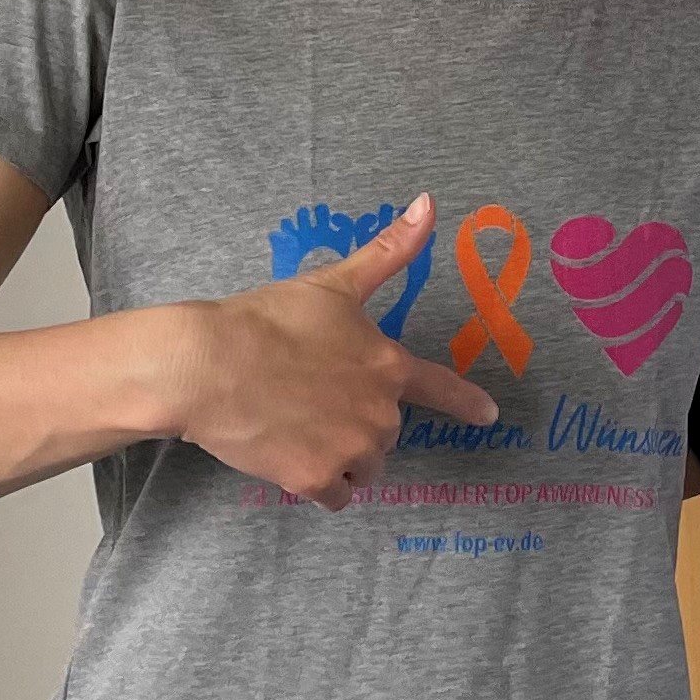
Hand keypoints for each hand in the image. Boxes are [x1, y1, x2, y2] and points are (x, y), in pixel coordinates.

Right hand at [171, 196, 495, 508]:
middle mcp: (380, 414)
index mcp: (388, 367)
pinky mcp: (315, 480)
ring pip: (363, 468)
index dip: (467, 402)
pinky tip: (289, 457)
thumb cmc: (270, 319)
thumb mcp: (335, 282)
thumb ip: (389, 251)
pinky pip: (334, 496)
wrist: (209, 365)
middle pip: (386, 432)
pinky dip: (317, 484)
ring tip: (299, 427)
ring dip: (342, 457)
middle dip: (358, 422)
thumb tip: (430, 204)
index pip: (441, 389)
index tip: (489, 415)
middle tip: (313, 398)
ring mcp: (350, 451)